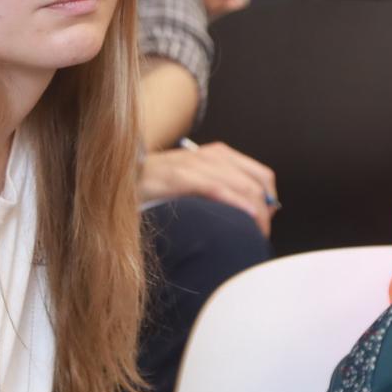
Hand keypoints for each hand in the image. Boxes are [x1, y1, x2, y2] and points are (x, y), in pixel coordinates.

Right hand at [137, 141, 278, 235]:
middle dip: (265, 212)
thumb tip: (254, 212)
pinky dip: (236, 203)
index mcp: (218, 155)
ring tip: (253, 235)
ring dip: (255, 213)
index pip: (261, 175)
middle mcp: (210, 156)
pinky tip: (245, 218)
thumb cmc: (159, 186)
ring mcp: (194, 164)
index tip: (266, 222)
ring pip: (241, 186)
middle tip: (260, 236)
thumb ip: (221, 191)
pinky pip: (216, 188)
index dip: (270, 200)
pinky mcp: (178, 176)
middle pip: (256, 183)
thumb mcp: (195, 183)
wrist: (121, 177)